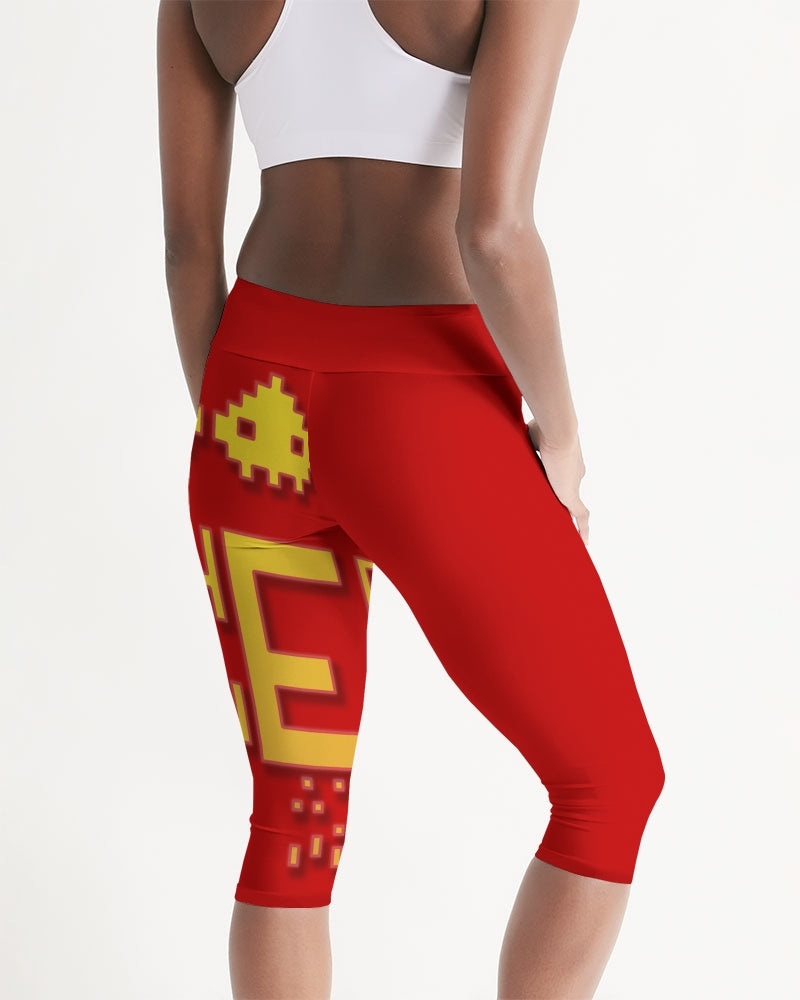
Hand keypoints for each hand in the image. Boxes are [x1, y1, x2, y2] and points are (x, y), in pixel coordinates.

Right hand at [526, 418, 589, 545]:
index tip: (552, 490)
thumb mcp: (530, 437)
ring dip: (571, 521)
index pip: (562, 476)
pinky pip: (581, 517)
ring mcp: (574, 484)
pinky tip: (584, 544)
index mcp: (566, 460)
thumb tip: (505, 438)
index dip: (557, 484)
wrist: (556, 431)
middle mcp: (574, 473)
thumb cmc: (542, 429)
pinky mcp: (572, 495)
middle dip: (564, 505)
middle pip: (568, 493)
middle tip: (556, 520)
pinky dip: (584, 530)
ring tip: (567, 537)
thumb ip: (524, 443)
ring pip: (574, 508)